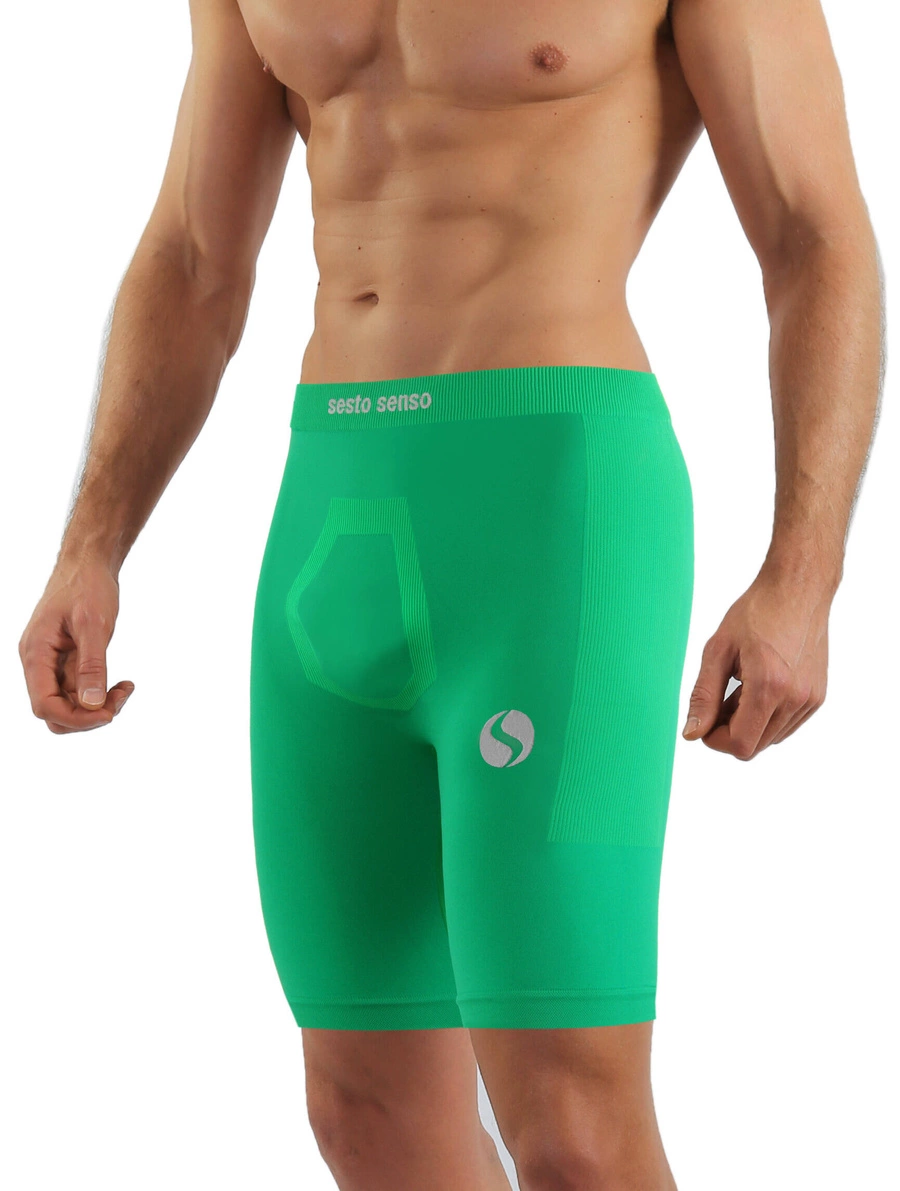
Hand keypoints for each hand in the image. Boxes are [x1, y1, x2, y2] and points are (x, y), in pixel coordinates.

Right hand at [19, 561, 133, 733]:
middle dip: (87, 716)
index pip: (44, 705)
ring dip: (97, 706)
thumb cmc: (87, 585)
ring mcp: (51, 664)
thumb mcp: (94, 625)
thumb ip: (91, 665)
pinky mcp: (66, 662)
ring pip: (68, 705)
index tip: (109, 712)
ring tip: (125, 689)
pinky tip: (122, 683)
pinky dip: (100, 693)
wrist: (88, 563)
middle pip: (54, 712)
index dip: (76, 718)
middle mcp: (38, 663)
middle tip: (121, 698)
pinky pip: (79, 691)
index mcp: (35, 654)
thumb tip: (91, 705)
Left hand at [681, 574, 829, 759]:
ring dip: (748, 724)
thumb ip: (703, 696)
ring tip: (738, 688)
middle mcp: (795, 698)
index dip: (715, 739)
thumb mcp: (717, 650)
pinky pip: (786, 725)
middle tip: (719, 699)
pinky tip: (757, 687)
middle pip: (754, 746)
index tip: (704, 719)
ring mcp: (810, 699)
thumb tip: (691, 733)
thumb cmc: (756, 612)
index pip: (740, 745)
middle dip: (729, 731)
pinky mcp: (817, 696)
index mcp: (769, 686)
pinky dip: (767, 716)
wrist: (797, 590)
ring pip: (770, 738)